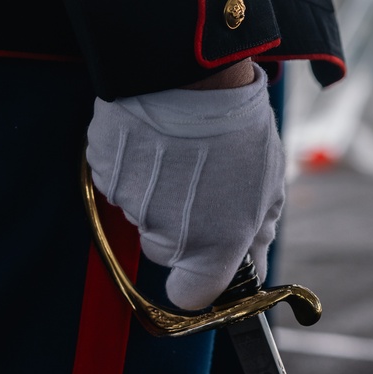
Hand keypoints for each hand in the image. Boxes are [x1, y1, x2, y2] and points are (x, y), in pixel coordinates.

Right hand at [87, 64, 284, 310]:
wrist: (190, 76)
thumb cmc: (239, 132)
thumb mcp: (267, 187)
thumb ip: (257, 234)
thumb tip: (252, 264)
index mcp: (211, 248)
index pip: (192, 297)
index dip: (198, 282)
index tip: (206, 262)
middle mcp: (165, 237)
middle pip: (163, 251)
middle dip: (179, 227)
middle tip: (199, 184)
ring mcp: (130, 206)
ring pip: (141, 213)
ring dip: (157, 191)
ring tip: (180, 151)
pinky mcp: (105, 173)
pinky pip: (119, 182)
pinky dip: (132, 167)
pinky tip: (153, 138)